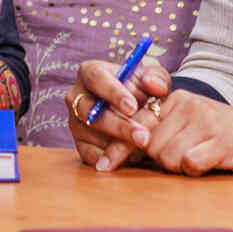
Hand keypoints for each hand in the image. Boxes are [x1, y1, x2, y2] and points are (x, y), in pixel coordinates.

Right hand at [65, 55, 173, 171]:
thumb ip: (157, 78)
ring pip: (91, 135)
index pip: (96, 78)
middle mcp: (77, 96)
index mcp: (90, 72)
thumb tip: (152, 85)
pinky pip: (90, 154)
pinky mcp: (80, 144)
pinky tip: (130, 159)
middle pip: (91, 111)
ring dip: (118, 145)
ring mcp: (75, 121)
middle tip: (143, 137)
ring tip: (144, 149)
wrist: (140, 110)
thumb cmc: (143, 89)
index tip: (132, 107)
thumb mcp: (154, 79)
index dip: (113, 93)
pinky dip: (110, 159)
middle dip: (119, 126)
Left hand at [66, 58, 232, 177]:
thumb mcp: (194, 126)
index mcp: (177, 99)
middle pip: (148, 144)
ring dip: (180, 167)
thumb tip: (125, 152)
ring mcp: (205, 121)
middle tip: (185, 159)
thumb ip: (163, 133)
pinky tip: (211, 164)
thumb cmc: (229, 137)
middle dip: (159, 160)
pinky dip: (196, 170)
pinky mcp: (222, 141)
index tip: (102, 167)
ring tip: (201, 159)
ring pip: (166, 156)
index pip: (136, 122)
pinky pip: (189, 164)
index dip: (119, 147)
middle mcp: (188, 105)